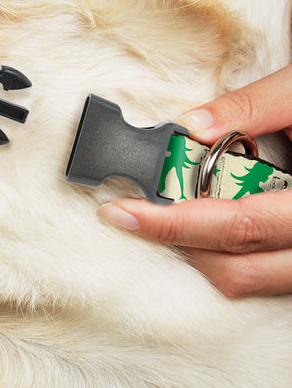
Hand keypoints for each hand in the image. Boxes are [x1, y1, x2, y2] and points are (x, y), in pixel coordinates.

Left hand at [98, 64, 291, 297]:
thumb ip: (252, 107)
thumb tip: (191, 126)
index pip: (236, 224)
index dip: (172, 222)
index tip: (123, 212)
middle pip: (236, 266)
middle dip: (175, 240)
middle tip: (133, 213)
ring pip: (249, 279)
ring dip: (198, 251)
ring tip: (166, 215)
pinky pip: (263, 275)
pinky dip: (225, 253)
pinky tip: (205, 222)